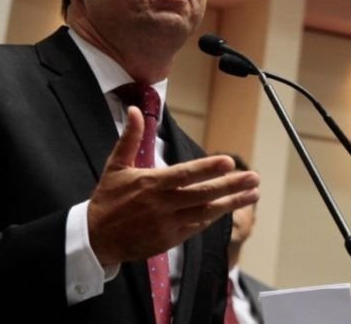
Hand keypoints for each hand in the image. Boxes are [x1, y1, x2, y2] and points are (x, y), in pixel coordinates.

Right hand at [87, 106, 259, 265]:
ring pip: (206, 212)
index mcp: (150, 184)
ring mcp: (168, 224)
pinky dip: (214, 217)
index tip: (229, 162)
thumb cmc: (108, 200)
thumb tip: (136, 111)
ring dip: (231, 203)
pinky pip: (197, 227)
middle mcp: (162, 204)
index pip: (184, 174)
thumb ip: (131, 137)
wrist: (97, 238)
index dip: (208, 169)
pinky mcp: (170, 239)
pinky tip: (229, 208)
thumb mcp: (115, 165)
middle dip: (231, 186)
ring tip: (252, 194)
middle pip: (203, 194)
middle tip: (253, 178)